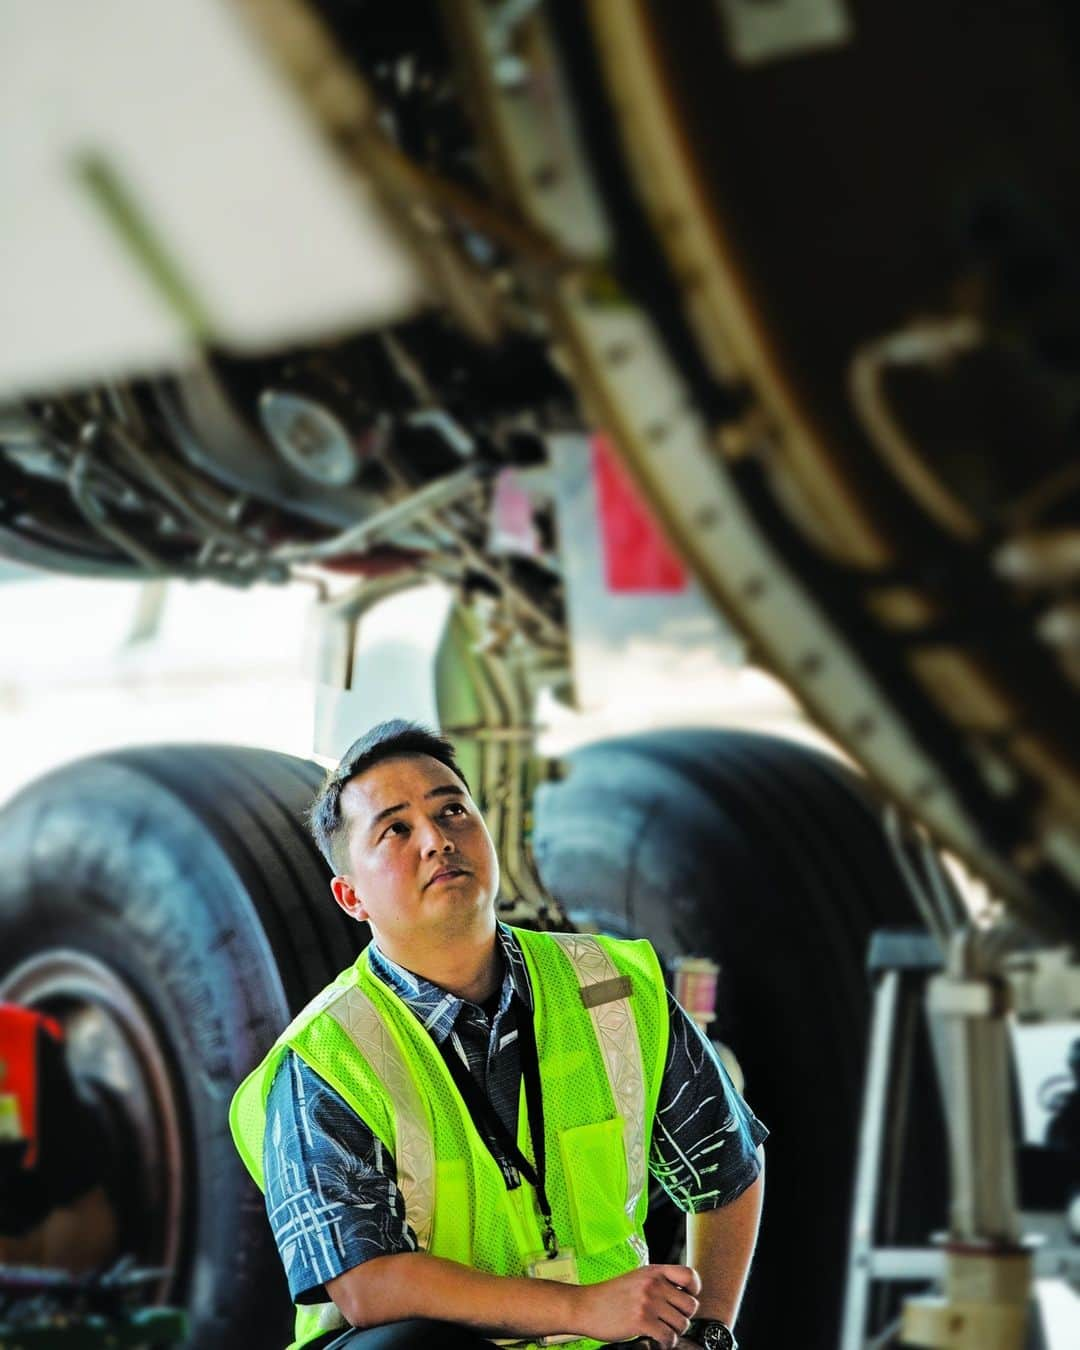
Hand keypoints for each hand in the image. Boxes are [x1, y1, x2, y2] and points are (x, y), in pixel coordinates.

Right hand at [569, 1263, 700, 1348]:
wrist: (585, 1306)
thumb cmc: (611, 1295)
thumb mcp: (637, 1278)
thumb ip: (658, 1281)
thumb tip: (683, 1295)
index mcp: (654, 1271)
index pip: (690, 1275)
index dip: (694, 1290)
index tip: (685, 1299)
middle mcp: (653, 1284)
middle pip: (691, 1306)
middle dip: (683, 1317)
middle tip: (670, 1321)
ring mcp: (648, 1302)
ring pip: (682, 1324)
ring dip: (674, 1332)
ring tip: (661, 1331)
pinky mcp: (642, 1321)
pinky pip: (669, 1338)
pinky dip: (666, 1344)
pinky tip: (656, 1341)